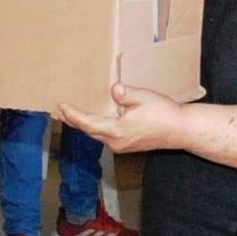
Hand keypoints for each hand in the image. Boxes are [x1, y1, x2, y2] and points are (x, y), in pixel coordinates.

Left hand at [56, 84, 186, 152]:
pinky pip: (103, 135)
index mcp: (118, 132)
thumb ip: (127, 94)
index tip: (61, 106)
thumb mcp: (145, 98)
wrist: (180, 130)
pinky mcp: (126, 143)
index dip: (73, 115)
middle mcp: (116, 142)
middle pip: (88, 131)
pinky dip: (92, 126)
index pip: (88, 123)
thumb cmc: (164, 113)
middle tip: (56, 111)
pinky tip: (91, 119)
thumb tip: (114, 90)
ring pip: (95, 134)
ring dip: (81, 124)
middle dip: (71, 120)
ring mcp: (121, 145)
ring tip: (67, 115)